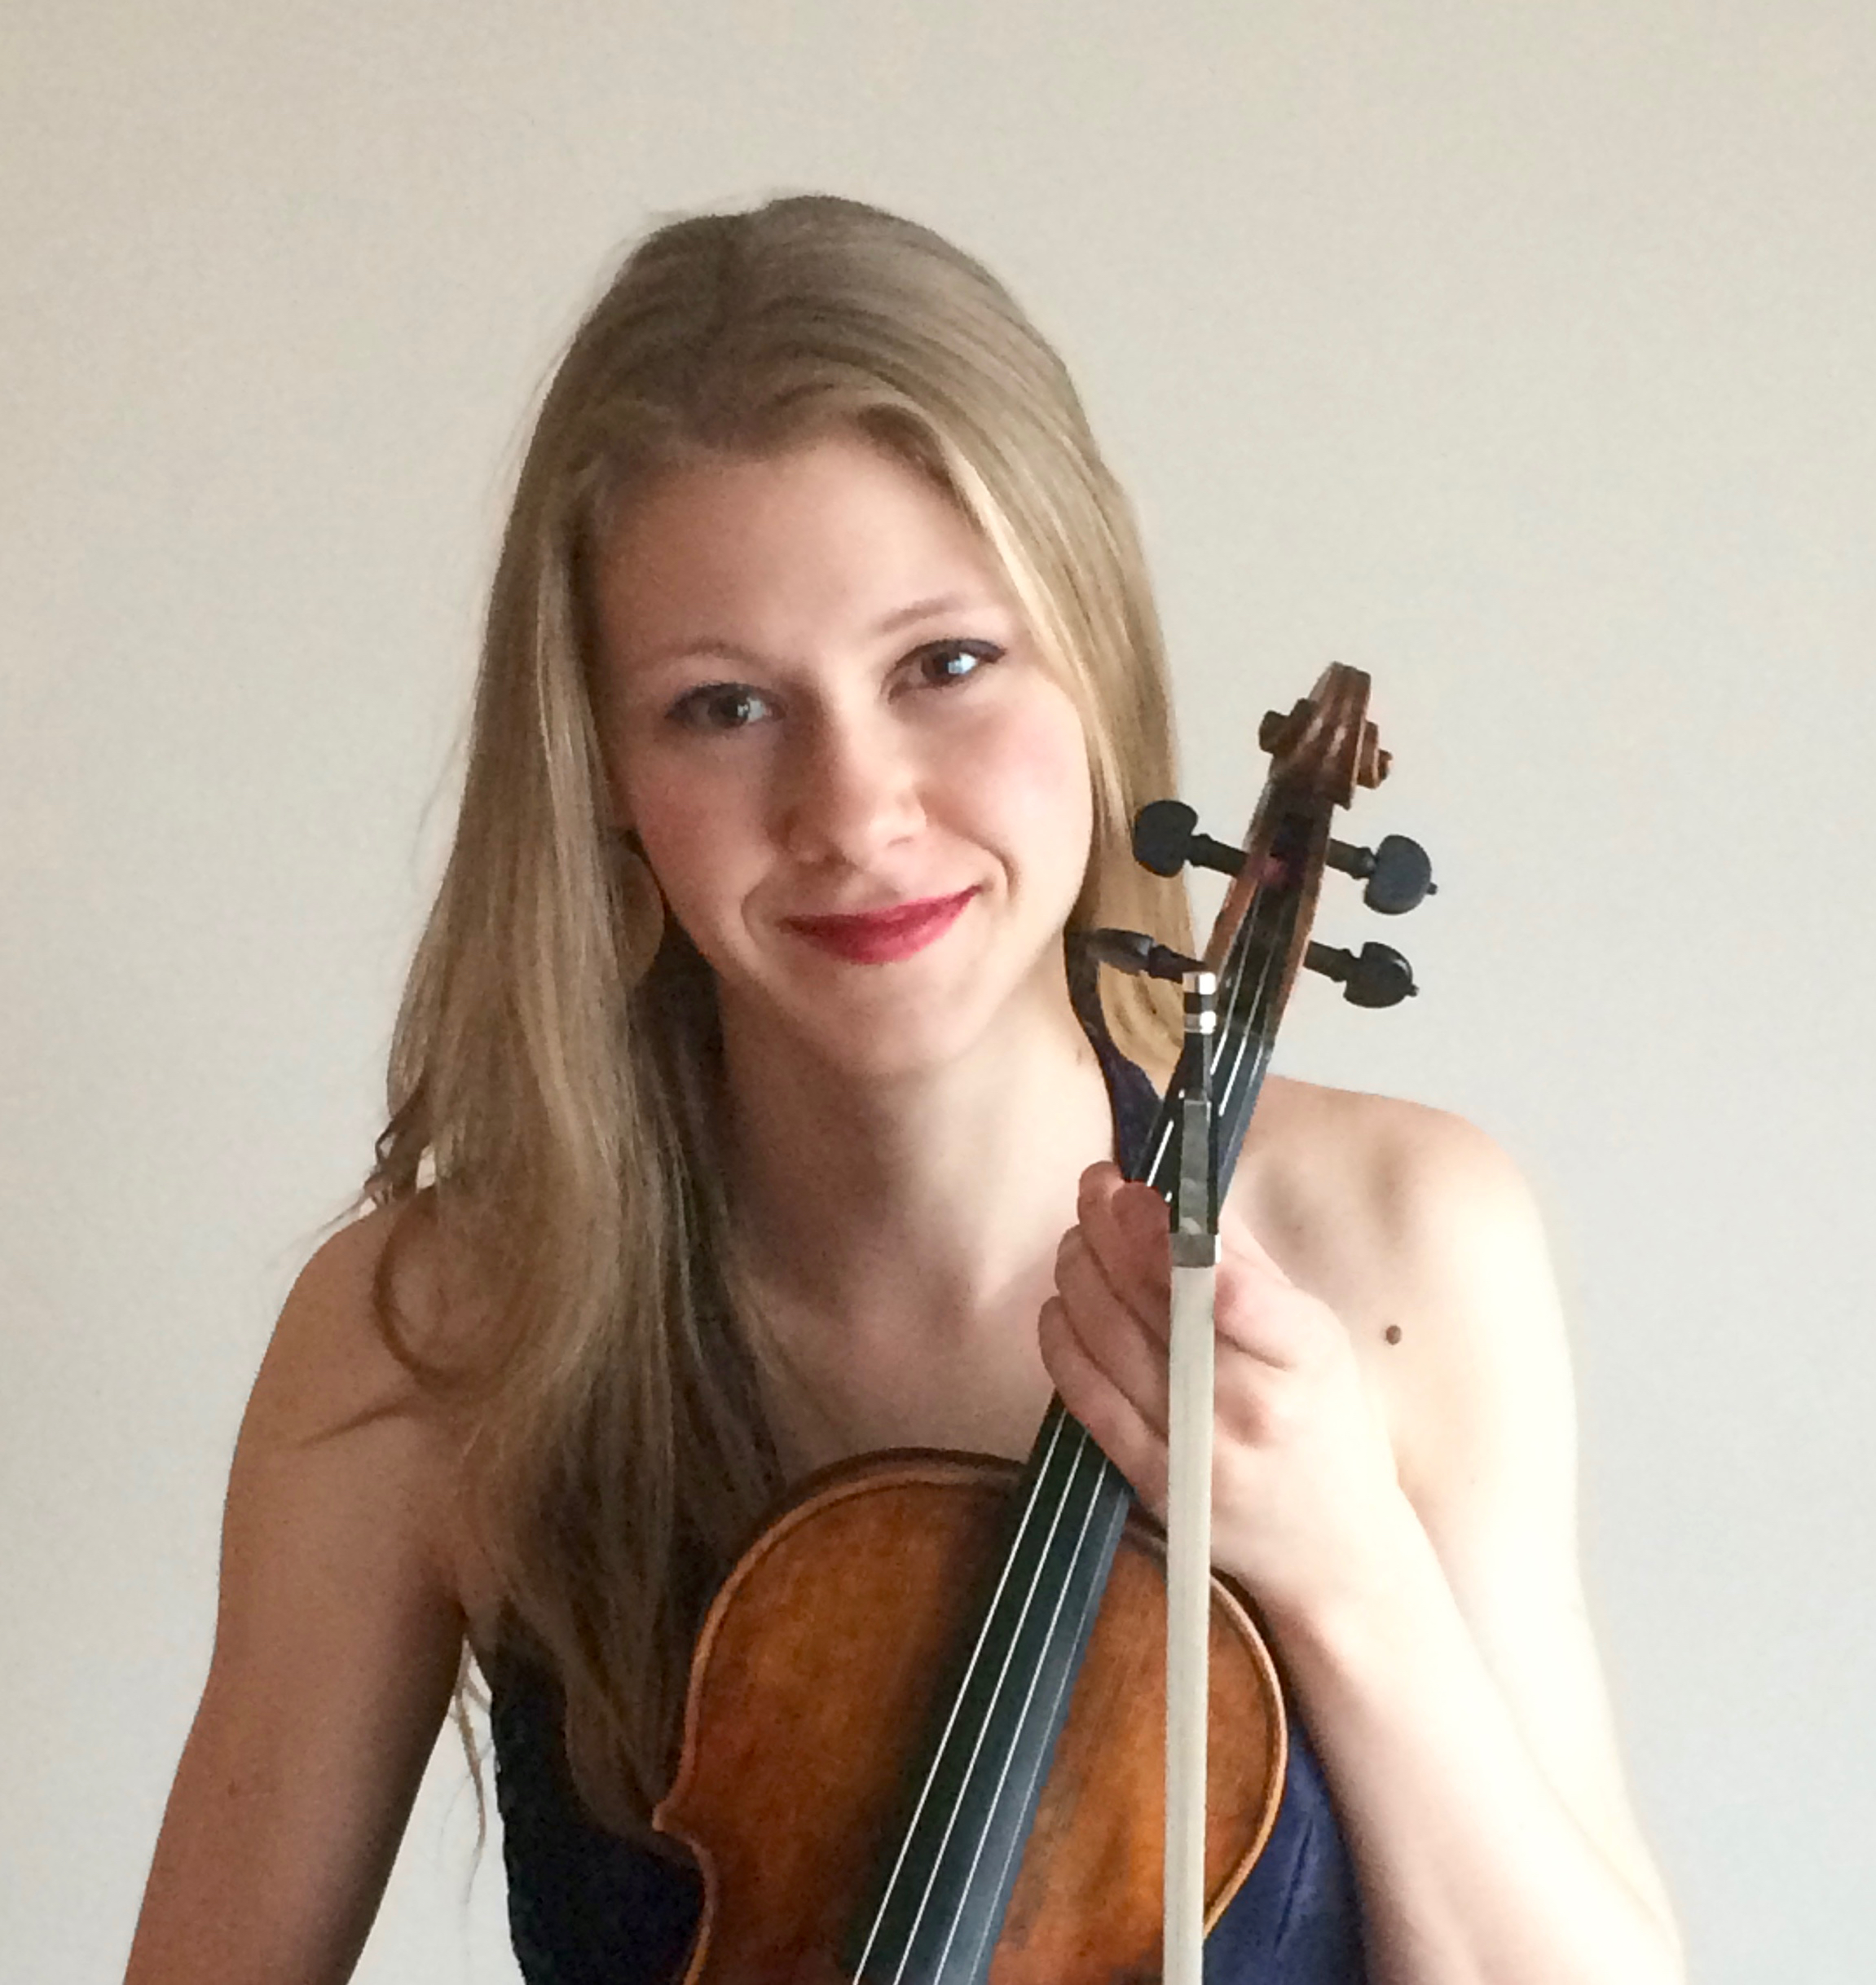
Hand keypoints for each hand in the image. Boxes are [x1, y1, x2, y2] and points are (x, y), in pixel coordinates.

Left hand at [1037, 1161, 1412, 1621]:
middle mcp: (1250, 1404)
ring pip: (1110, 1340)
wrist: (1335, 1551)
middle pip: (1154, 1301)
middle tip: (1094, 1188)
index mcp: (1303, 1354)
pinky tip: (1059, 1305)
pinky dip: (1063, 1342)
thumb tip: (1183, 1193)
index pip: (1226, 1285)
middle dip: (1108, 1229)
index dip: (1162, 1229)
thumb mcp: (1316, 1334)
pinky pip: (1088, 1399)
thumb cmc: (1326, 1421)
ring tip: (1077, 1238)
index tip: (1132, 1185)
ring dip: (1080, 1274)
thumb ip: (1250, 1265)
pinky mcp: (1154, 1482)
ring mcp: (1196, 1449)